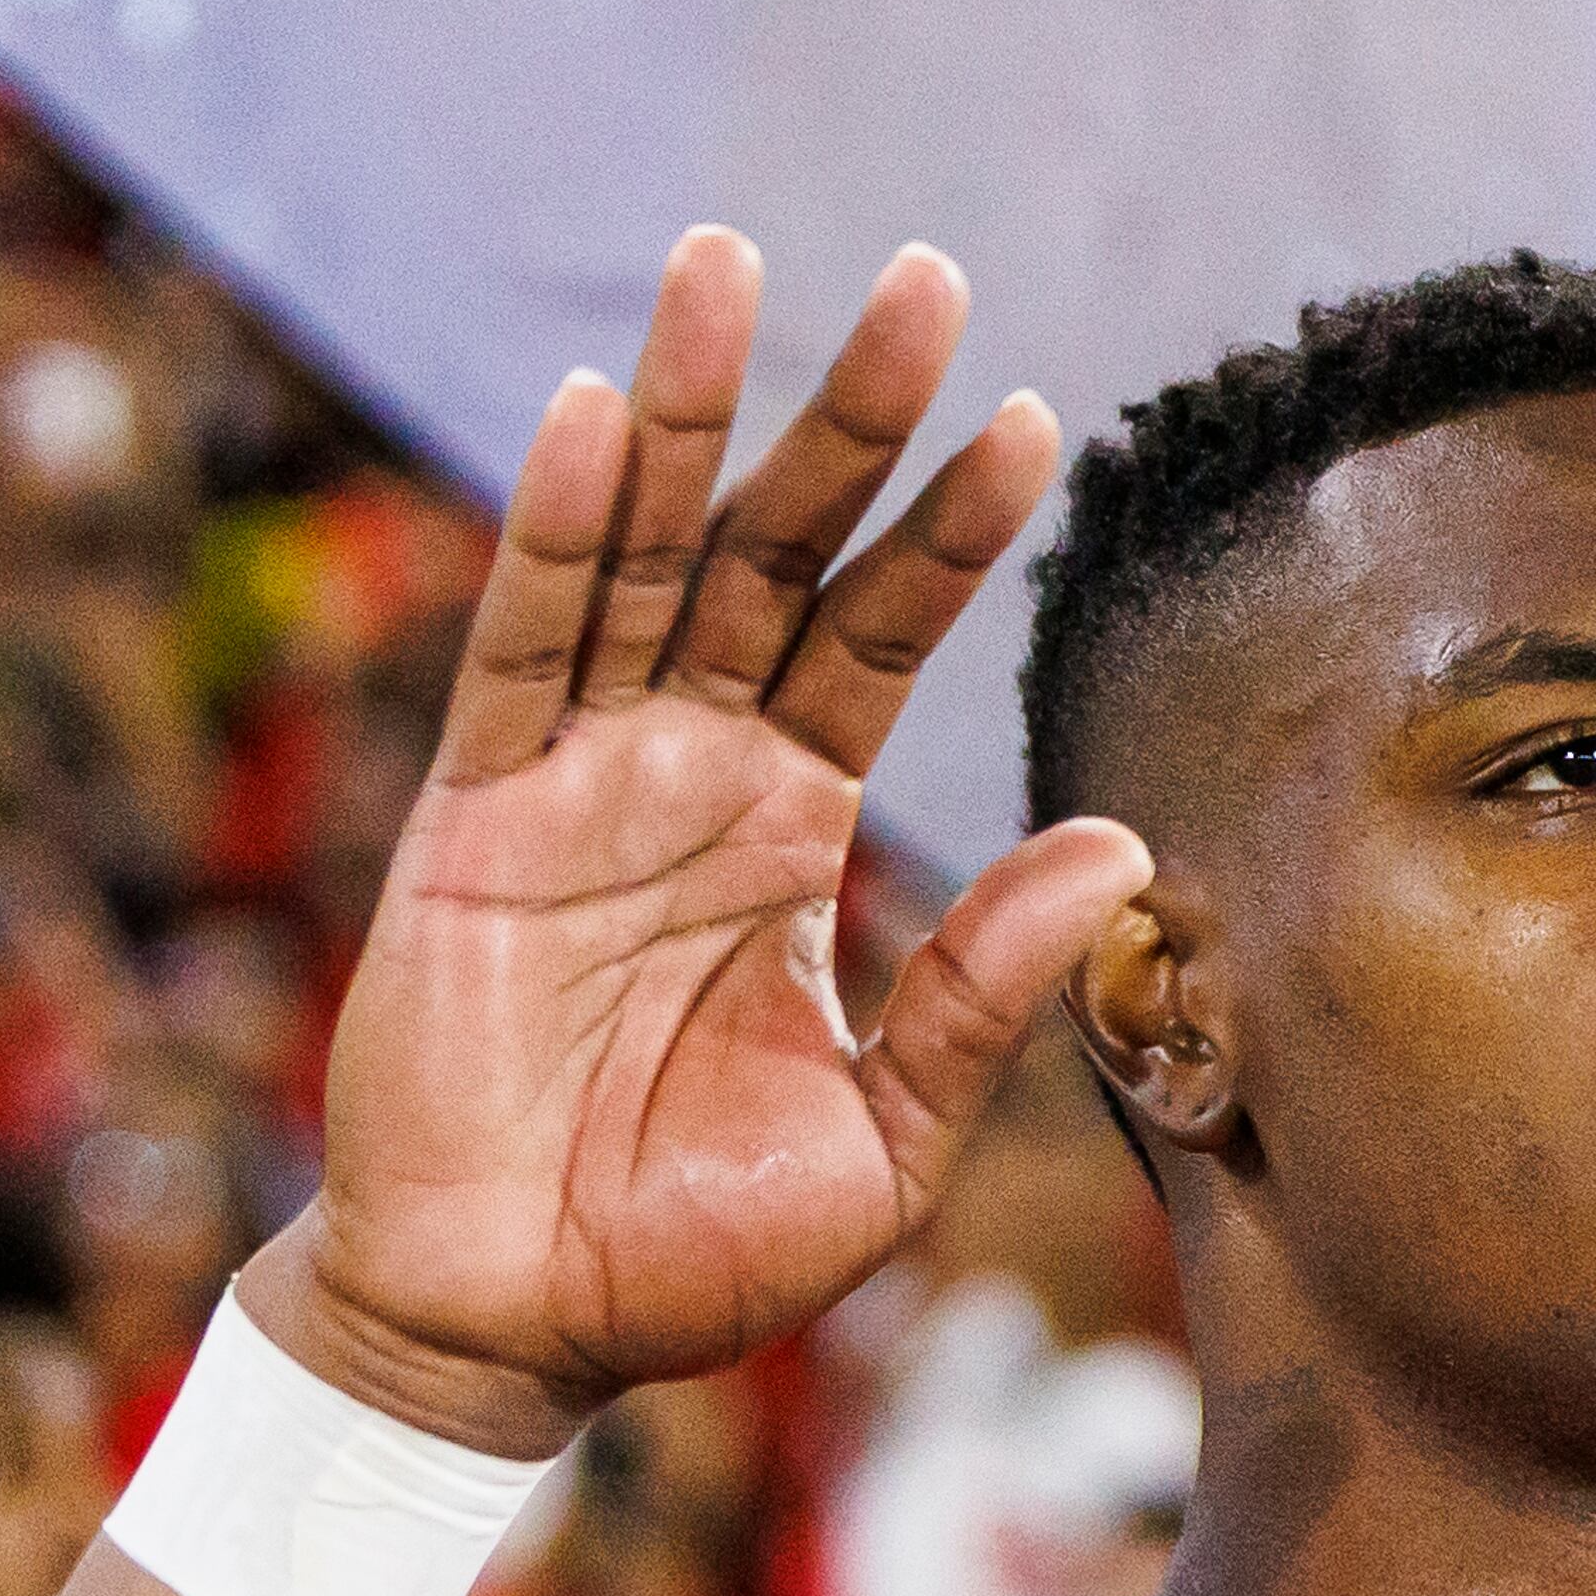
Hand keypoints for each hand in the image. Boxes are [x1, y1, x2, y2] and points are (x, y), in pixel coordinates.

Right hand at [255, 228, 1152, 1452]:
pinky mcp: (473, 818)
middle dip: (845, 419)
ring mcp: (577, 779)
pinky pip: (516, 651)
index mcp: (794, 828)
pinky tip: (583, 418)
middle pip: (774, 551)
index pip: (883, 639)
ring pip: (638, 556)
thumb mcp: (888, 1133)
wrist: (521, 1328)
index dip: (950, 533)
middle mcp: (691, 771)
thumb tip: (1123, 846)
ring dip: (680, 412)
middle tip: (924, 278)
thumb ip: (983, 990)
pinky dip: (547, 534)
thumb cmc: (694, 1249)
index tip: (1034, 421)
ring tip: (729, 267)